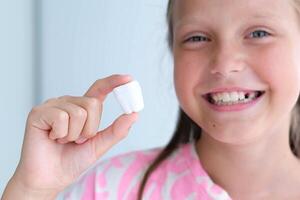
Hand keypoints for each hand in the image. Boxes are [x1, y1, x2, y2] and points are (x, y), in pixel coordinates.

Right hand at [5, 74, 137, 196]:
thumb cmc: (72, 161)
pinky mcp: (39, 112)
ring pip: (78, 112)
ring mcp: (53, 106)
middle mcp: (69, 103)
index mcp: (83, 108)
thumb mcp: (100, 145)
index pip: (100, 89)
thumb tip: (135, 114)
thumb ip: (116, 130)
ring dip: (74, 135)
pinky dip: (60, 134)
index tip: (129, 79)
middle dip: (89, 129)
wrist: (50, 178)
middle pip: (93, 104)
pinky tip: (51, 138)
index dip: (114, 82)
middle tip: (77, 141)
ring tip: (63, 140)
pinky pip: (61, 117)